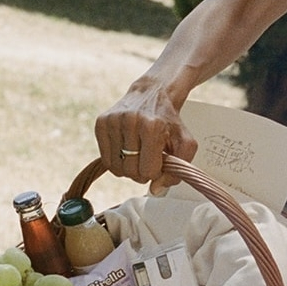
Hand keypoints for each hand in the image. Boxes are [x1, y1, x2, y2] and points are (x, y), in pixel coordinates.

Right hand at [94, 77, 197, 192]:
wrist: (153, 94)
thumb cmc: (170, 122)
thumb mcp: (185, 144)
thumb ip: (177, 172)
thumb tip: (155, 190)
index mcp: (152, 127)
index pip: (148, 171)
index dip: (155, 173)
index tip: (159, 163)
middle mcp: (130, 121)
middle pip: (130, 171)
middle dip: (141, 173)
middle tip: (148, 161)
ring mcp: (113, 121)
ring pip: (116, 168)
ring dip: (128, 168)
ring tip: (138, 156)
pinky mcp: (101, 123)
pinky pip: (105, 160)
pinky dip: (117, 162)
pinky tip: (126, 151)